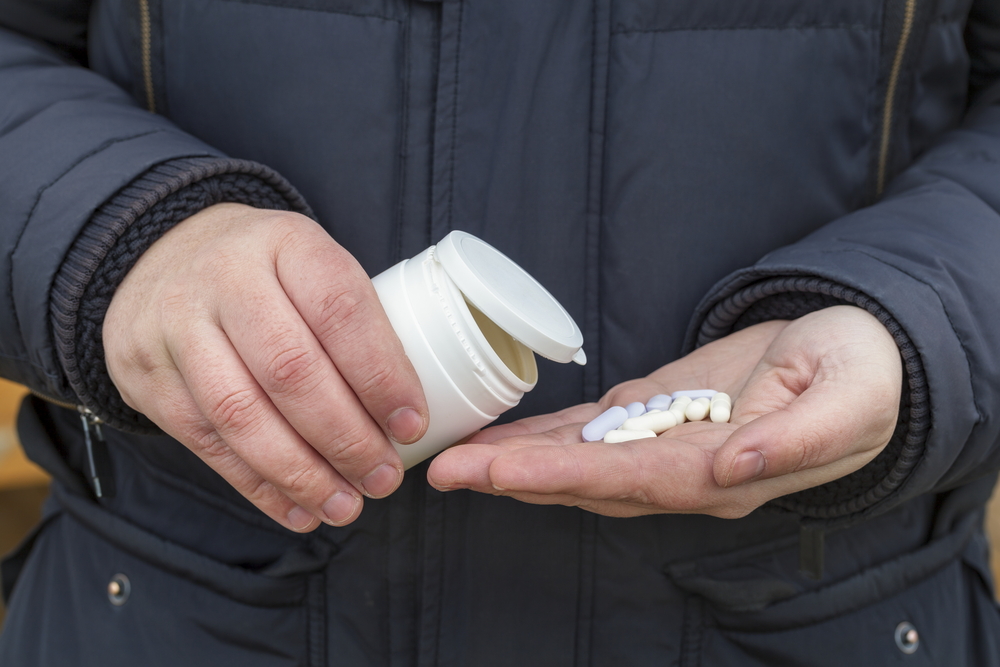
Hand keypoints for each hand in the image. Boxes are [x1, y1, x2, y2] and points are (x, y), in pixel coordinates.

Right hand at [103, 203, 427, 531]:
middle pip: (290, 369)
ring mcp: (176, 325)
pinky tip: (298, 510)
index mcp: (286, 243)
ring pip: (241, 413)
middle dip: (345, 437)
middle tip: (383, 479)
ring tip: (344, 506)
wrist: (161, 257)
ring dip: (301, 473)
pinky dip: (258, 485)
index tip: (412, 426)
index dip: (381, 375)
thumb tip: (406, 415)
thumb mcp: (312, 266)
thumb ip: (355, 323)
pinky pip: (205, 442)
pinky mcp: (146, 375)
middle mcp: (225, 277)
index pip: (340, 310)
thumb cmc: (266, 273)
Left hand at [426, 306, 901, 518]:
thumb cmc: (860, 377)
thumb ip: (792, 441)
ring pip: (578, 461)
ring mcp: (665, 447)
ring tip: (454, 456)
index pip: (630, 482)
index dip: (563, 477)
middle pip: (586, 481)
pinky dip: (543, 434)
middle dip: (513, 476)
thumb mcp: (846, 400)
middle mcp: (683, 472)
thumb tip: (731, 467)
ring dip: (515, 460)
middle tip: (444, 469)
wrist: (860, 360)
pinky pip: (592, 432)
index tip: (500, 474)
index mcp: (725, 473)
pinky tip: (502, 436)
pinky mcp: (658, 415)